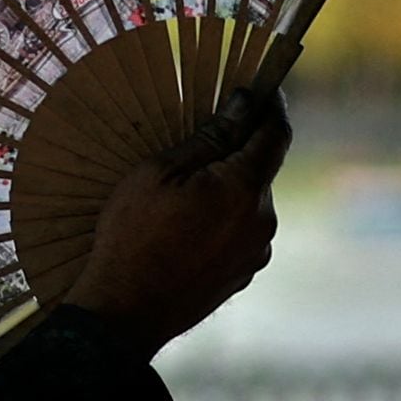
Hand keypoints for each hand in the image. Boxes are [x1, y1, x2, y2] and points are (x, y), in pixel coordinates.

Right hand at [60, 85, 290, 358]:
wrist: (124, 313)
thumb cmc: (132, 236)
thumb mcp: (159, 173)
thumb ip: (209, 137)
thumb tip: (244, 105)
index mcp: (242, 188)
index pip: (276, 133)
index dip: (272, 106)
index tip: (262, 88)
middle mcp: (261, 220)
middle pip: (261, 170)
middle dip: (239, 151)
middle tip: (202, 143)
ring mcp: (256, 251)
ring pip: (250, 203)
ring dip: (228, 189)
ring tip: (183, 197)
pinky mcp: (243, 274)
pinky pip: (242, 233)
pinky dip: (223, 221)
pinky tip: (186, 230)